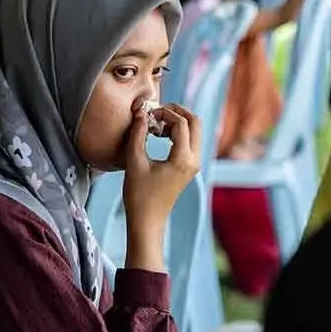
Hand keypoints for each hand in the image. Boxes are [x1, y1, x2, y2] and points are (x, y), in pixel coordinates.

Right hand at [123, 104, 200, 270]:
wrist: (147, 221)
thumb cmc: (139, 195)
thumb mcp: (134, 161)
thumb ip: (138, 134)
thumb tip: (141, 112)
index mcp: (183, 159)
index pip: (181, 123)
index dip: (164, 113)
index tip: (147, 114)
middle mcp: (195, 161)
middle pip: (196, 122)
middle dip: (177, 112)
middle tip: (156, 111)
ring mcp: (195, 165)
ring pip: (195, 131)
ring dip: (178, 122)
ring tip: (155, 124)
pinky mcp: (190, 168)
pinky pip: (190, 142)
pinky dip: (178, 132)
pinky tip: (159, 135)